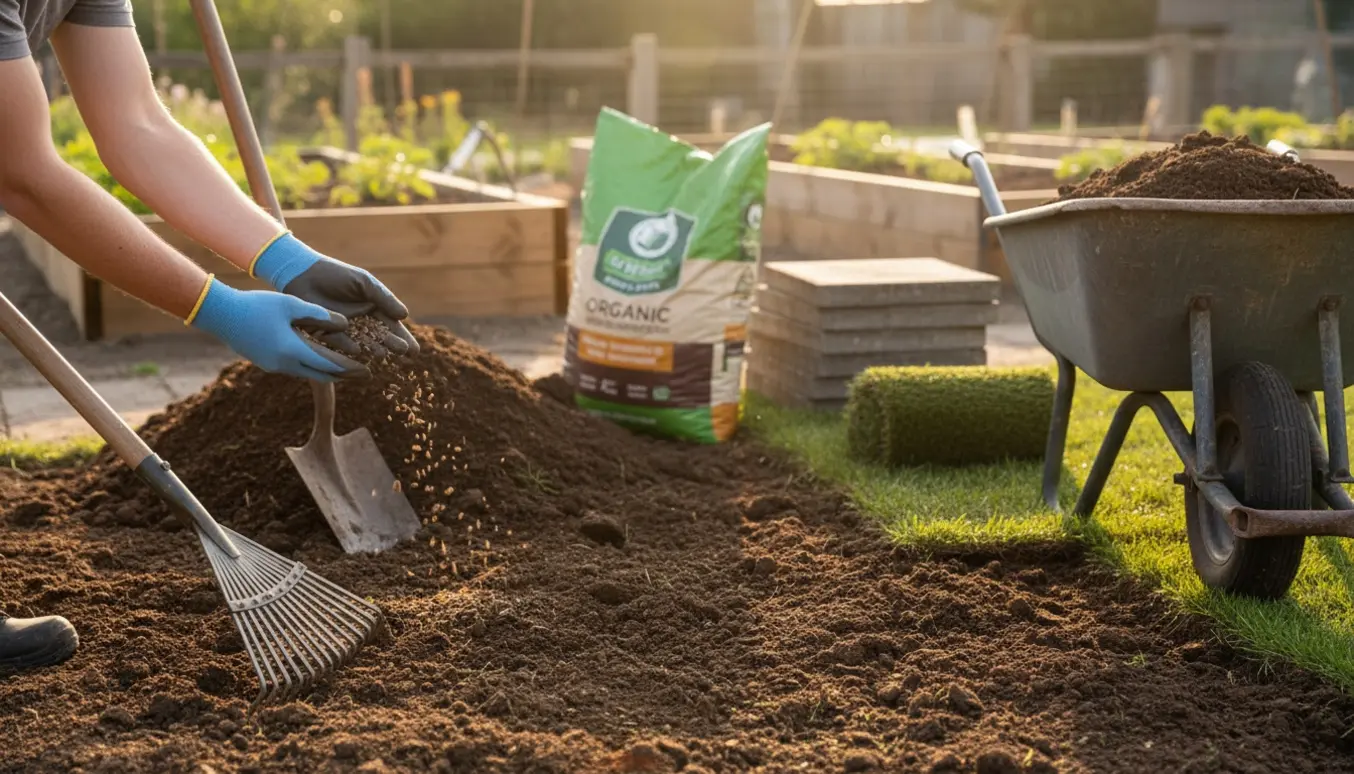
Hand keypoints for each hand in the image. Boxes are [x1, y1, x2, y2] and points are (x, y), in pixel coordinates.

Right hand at [188, 277, 367, 382]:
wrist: (221, 315)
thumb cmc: (256, 305)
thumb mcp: (291, 304)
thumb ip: (319, 315)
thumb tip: (345, 324)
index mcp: (293, 350)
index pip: (329, 365)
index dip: (351, 369)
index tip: (368, 371)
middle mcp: (285, 364)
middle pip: (322, 375)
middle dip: (344, 376)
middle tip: (364, 375)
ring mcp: (274, 366)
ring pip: (309, 373)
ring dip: (328, 372)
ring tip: (347, 368)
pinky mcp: (267, 364)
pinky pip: (296, 368)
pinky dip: (312, 366)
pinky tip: (321, 360)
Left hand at [250, 233, 418, 358]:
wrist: (303, 273)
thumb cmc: (336, 275)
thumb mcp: (364, 283)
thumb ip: (384, 298)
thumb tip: (404, 315)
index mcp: (373, 310)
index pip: (392, 326)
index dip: (403, 338)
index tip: (414, 349)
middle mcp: (361, 323)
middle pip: (381, 337)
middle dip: (392, 345)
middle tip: (403, 351)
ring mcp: (345, 330)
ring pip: (362, 343)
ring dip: (372, 349)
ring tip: (382, 353)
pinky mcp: (326, 335)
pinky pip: (339, 343)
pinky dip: (347, 346)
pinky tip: (357, 349)